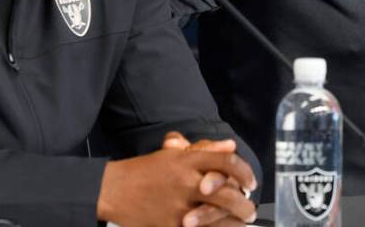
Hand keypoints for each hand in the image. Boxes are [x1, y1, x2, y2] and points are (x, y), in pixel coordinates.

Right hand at [97, 145, 257, 226]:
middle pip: (226, 193)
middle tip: (250, 210)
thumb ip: (203, 150)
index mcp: (187, 160)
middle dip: (244, 205)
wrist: (114, 190)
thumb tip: (229, 145)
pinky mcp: (171, 225)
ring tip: (242, 223)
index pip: (226, 161)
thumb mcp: (172, 154)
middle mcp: (186, 181)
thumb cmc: (144, 171)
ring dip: (234, 222)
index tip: (251, 183)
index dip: (244, 172)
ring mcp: (179, 206)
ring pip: (217, 216)